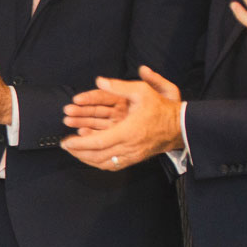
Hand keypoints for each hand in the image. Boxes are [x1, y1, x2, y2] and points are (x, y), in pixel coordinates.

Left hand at [60, 66, 183, 169]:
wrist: (181, 126)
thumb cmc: (161, 108)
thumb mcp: (142, 91)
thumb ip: (119, 86)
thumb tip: (99, 81)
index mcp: (129, 131)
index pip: (98, 142)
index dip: (79, 144)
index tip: (66, 141)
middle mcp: (130, 146)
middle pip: (98, 155)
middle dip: (78, 152)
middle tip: (65, 146)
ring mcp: (133, 155)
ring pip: (104, 163)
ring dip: (86, 159)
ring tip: (74, 151)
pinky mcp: (136, 158)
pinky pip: (113, 166)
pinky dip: (98, 163)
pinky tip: (90, 157)